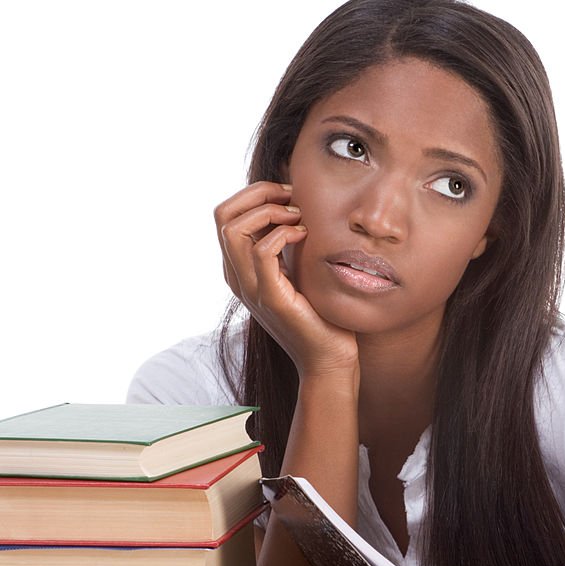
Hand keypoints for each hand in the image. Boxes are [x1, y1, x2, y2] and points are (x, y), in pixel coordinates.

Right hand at [215, 181, 358, 377]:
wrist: (328, 358)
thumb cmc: (319, 314)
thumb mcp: (298, 270)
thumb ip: (287, 245)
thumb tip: (294, 206)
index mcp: (240, 267)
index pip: (226, 215)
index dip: (254, 194)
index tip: (288, 195)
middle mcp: (237, 276)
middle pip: (222, 215)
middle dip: (258, 193)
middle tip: (291, 197)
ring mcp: (250, 288)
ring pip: (232, 229)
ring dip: (269, 211)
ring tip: (298, 217)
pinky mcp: (270, 298)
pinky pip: (261, 251)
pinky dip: (282, 233)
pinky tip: (304, 235)